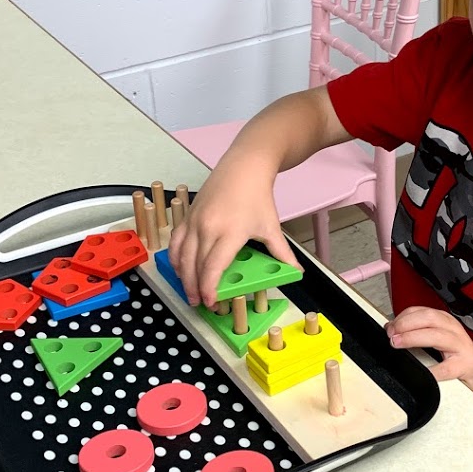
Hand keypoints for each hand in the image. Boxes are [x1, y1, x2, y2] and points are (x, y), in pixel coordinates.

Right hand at [168, 163, 297, 307]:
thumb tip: (296, 271)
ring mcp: (194, 221)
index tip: (211, 301)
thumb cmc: (257, 196)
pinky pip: (175, 242)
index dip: (209, 288)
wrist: (244, 168)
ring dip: (183, 277)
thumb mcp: (271, 227)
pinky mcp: (188, 215)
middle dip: (195, 288)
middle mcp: (207, 227)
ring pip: (181, 255)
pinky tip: (180, 269)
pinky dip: (175, 258)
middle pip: (195, 265)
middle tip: (200, 303)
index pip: (213, 267)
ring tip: (189, 292)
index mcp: (230, 233)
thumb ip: (282, 253)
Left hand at [386, 306, 472, 390]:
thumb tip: (391, 329)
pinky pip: (446, 368)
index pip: (421, 311)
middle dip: (406, 324)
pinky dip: (432, 370)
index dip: (402, 317)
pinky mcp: (465, 365)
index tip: (389, 326)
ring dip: (413, 338)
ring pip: (436, 336)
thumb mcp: (438, 336)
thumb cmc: (455, 352)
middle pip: (429, 318)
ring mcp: (460, 346)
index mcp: (445, 320)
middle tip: (391, 335)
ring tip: (398, 343)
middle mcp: (453, 329)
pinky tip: (421, 371)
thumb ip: (418, 331)